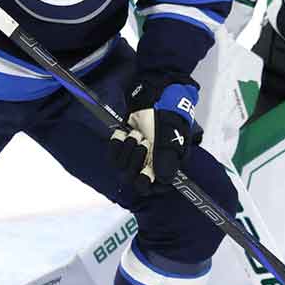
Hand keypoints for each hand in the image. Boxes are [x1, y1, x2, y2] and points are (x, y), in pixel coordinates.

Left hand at [109, 80, 200, 194]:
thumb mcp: (172, 137)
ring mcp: (134, 156)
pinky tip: (124, 133)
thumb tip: (162, 179)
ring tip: (138, 134)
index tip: (146, 172)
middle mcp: (148, 165)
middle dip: (137, 159)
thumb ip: (167, 157)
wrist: (156, 97)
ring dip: (129, 149)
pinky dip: (116, 144)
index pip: (150, 188)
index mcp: (164, 167)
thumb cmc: (169, 117)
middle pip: (132, 178)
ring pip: (121, 168)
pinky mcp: (122, 146)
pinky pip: (112, 156)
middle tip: (146, 142)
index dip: (146, 182)